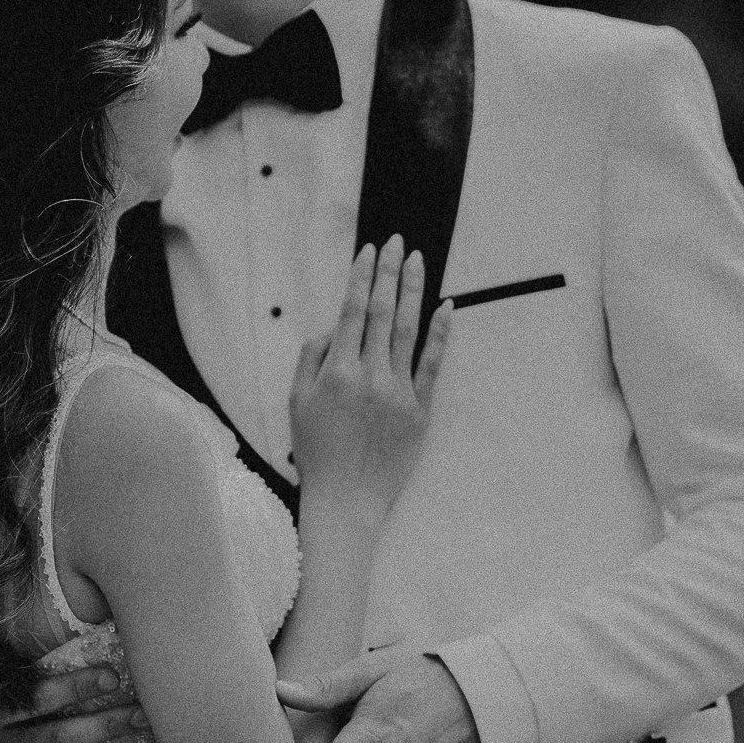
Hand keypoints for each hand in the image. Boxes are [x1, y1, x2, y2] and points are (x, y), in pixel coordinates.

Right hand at [289, 236, 450, 523]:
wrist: (346, 500)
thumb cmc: (316, 452)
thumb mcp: (296, 402)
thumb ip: (311, 358)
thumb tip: (333, 327)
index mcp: (337, 371)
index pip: (353, 310)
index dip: (362, 276)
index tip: (369, 250)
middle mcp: (370, 375)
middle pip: (384, 312)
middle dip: (389, 272)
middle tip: (397, 241)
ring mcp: (399, 391)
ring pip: (410, 329)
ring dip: (414, 290)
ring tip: (418, 261)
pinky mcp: (420, 409)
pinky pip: (433, 363)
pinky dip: (441, 333)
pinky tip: (447, 306)